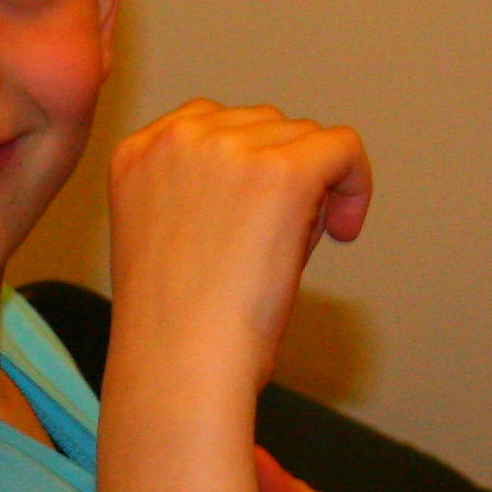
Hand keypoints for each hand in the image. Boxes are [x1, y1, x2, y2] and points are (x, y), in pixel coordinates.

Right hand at [107, 101, 371, 392]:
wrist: (178, 367)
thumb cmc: (175, 332)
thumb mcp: (166, 239)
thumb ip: (201, 194)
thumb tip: (275, 179)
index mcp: (136, 154)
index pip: (209, 124)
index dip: (247, 167)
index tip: (256, 219)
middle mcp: (178, 138)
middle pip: (262, 125)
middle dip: (280, 176)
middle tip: (273, 248)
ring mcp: (228, 149)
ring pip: (304, 139)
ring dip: (310, 190)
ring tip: (287, 255)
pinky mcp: (282, 171)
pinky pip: (343, 148)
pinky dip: (355, 184)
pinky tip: (345, 232)